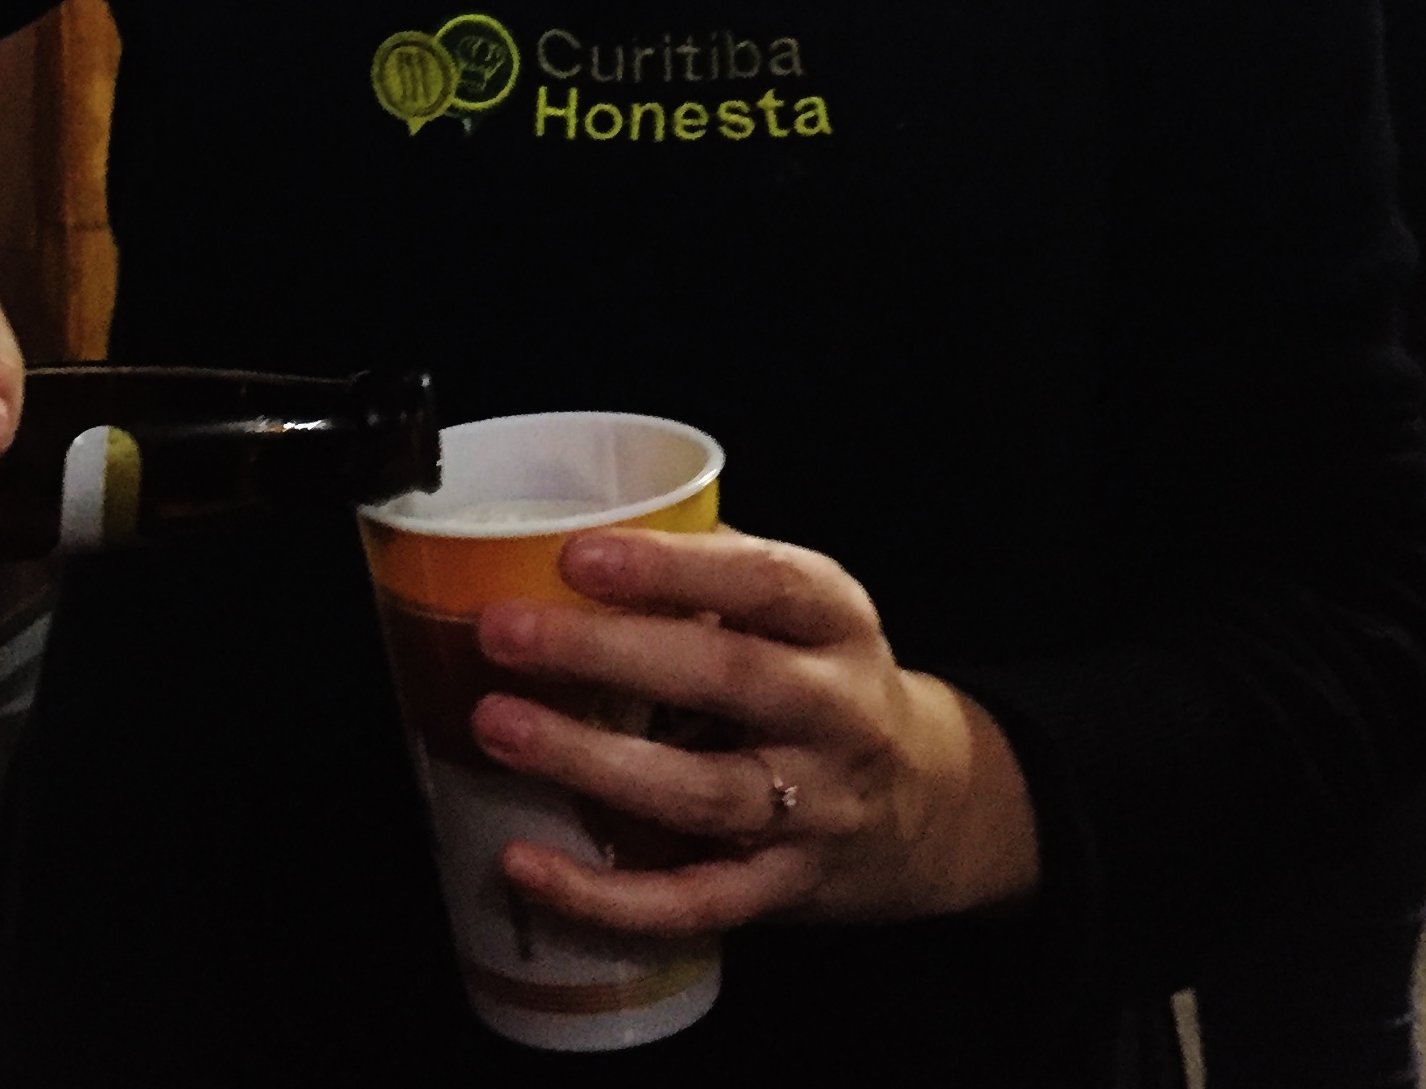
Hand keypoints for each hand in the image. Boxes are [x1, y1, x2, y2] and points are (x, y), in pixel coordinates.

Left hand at [469, 527, 1040, 934]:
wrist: (927, 805)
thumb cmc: (823, 681)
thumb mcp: (801, 611)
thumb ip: (714, 573)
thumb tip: (582, 527)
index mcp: (836, 621)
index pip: (765, 581)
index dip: (673, 568)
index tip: (579, 555)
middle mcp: (838, 713)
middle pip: (728, 678)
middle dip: (608, 652)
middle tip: (504, 631)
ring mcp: (817, 809)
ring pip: (704, 791)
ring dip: (592, 762)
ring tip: (498, 726)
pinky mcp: (785, 888)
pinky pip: (694, 898)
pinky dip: (606, 892)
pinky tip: (526, 863)